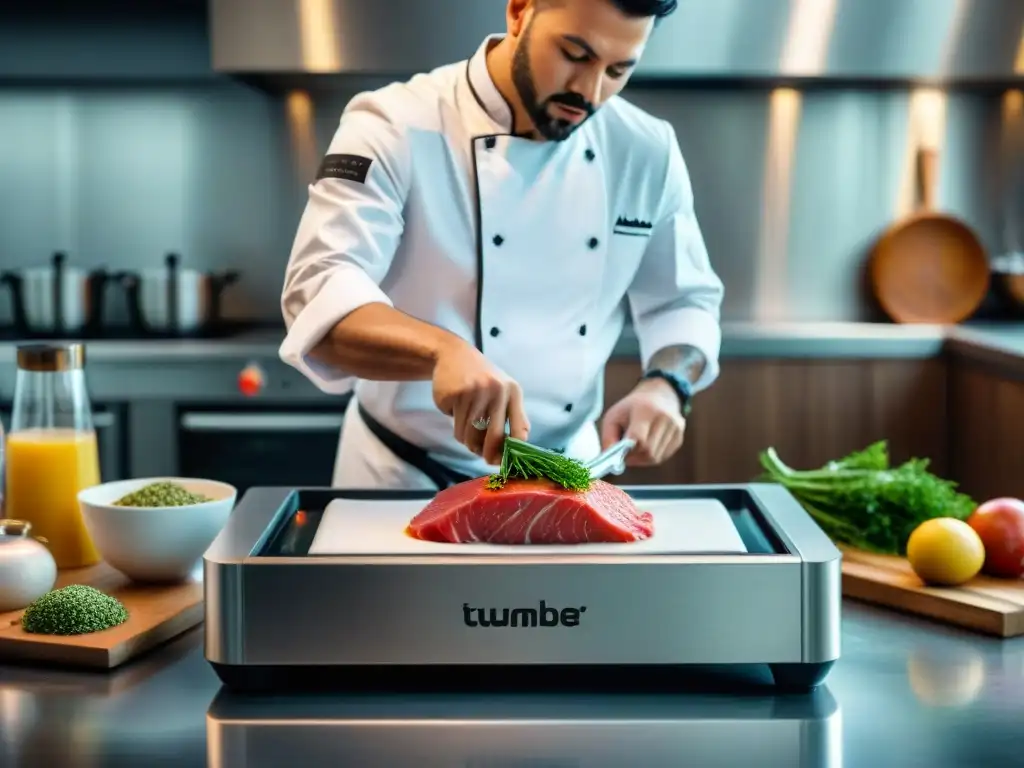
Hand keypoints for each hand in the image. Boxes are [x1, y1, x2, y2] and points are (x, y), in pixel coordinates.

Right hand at [432, 338, 529, 463]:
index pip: (520, 430)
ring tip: (465, 427)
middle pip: (494, 437)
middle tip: (483, 458)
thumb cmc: (481, 380)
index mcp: (513, 392)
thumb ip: (512, 417)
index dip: (512, 452)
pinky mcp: (456, 394)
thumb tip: (513, 452)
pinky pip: (456, 426)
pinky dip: (455, 426)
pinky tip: (455, 411)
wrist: (453, 354)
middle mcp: (497, 391)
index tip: (504, 462)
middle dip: (487, 453)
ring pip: (471, 435)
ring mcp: (475, 392)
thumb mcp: (503, 392)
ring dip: (467, 439)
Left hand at [599, 378, 685, 466]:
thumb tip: (608, 457)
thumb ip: (608, 437)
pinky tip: (646, 446)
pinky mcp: (679, 437)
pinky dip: (651, 457)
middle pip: (648, 452)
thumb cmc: (632, 407)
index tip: (619, 454)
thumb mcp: (614, 416)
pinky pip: (663, 457)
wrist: (658, 395)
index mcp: (646, 410)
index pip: (639, 439)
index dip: (627, 451)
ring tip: (634, 448)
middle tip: (624, 454)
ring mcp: (675, 428)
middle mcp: (665, 418)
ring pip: (656, 457)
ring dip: (642, 458)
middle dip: (633, 457)